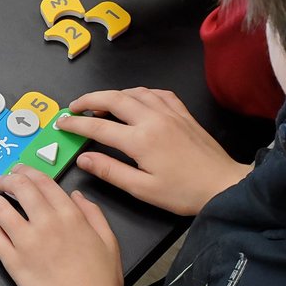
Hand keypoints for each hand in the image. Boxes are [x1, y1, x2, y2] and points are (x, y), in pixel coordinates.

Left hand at [0, 166, 124, 285]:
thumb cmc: (100, 280)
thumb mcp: (108, 241)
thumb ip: (92, 214)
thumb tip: (75, 195)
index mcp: (70, 215)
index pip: (43, 181)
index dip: (28, 171)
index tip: (20, 171)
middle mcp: (46, 222)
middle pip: (19, 187)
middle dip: (8, 179)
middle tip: (3, 182)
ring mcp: (26, 242)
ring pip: (0, 209)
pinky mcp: (12, 261)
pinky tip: (1, 234)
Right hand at [56, 88, 251, 216]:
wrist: (224, 185)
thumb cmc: (183, 193)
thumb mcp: (142, 189)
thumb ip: (110, 171)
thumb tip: (83, 159)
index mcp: (140, 140)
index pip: (98, 127)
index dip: (76, 124)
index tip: (61, 123)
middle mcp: (153, 119)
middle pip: (113, 99)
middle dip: (89, 100)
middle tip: (74, 107)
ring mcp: (169, 113)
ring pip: (134, 92)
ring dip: (113, 95)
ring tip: (100, 105)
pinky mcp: (182, 113)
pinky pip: (157, 93)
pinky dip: (140, 93)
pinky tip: (135, 100)